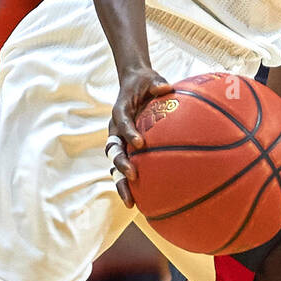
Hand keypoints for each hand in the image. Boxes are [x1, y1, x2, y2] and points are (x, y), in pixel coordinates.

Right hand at [107, 67, 173, 206]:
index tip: (140, 143)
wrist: (134, 84)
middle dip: (121, 166)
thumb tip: (167, 87)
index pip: (122, 123)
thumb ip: (157, 83)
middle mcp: (116, 129)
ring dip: (121, 183)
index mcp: (120, 112)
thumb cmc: (144, 82)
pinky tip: (145, 200)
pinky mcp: (126, 148)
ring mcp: (120, 141)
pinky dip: (132, 182)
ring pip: (117, 165)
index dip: (129, 133)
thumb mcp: (151, 78)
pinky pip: (128, 166)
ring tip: (131, 202)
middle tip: (132, 177)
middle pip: (113, 151)